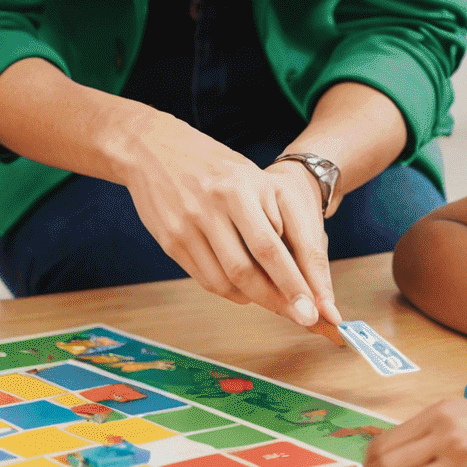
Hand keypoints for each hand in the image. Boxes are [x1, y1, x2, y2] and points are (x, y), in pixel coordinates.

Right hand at [119, 113, 340, 330]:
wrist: (152, 148)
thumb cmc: (212, 164)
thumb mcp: (250, 176)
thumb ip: (273, 216)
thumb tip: (297, 269)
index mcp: (238, 188)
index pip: (270, 248)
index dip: (293, 283)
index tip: (314, 309)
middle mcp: (211, 208)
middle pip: (248, 271)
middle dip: (279, 301)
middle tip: (302, 318)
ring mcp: (187, 226)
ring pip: (225, 282)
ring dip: (254, 299)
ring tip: (274, 300)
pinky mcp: (170, 240)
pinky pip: (205, 279)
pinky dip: (229, 291)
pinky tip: (243, 289)